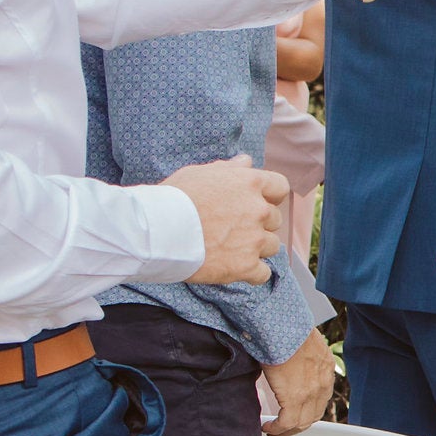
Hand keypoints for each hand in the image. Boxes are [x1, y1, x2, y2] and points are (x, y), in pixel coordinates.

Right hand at [168, 158, 289, 284]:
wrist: (156, 232)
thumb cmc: (173, 199)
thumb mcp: (198, 173)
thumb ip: (228, 168)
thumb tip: (246, 161)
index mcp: (250, 183)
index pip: (280, 187)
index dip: (269, 196)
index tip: (257, 203)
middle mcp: (258, 210)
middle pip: (274, 219)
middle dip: (258, 223)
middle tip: (233, 228)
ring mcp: (254, 239)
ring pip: (271, 246)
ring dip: (255, 248)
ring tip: (229, 248)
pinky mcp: (245, 265)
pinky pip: (263, 273)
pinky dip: (252, 273)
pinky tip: (235, 267)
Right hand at [260, 329, 336, 435]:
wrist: (283, 328)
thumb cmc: (287, 330)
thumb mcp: (302, 345)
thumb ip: (300, 359)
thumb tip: (286, 364)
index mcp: (325, 369)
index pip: (320, 399)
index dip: (307, 410)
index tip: (295, 414)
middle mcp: (322, 384)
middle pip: (313, 415)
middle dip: (297, 425)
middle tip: (283, 428)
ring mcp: (310, 393)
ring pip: (302, 423)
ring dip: (286, 430)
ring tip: (273, 430)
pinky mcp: (294, 398)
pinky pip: (287, 423)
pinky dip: (277, 429)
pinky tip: (267, 427)